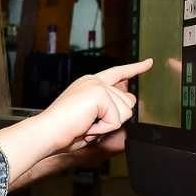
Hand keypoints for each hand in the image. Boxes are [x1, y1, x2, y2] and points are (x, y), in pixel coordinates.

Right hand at [0, 60, 150, 186]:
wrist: (47, 132)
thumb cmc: (63, 130)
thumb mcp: (92, 119)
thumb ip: (110, 108)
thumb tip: (130, 99)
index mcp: (90, 84)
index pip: (118, 73)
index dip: (135, 69)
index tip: (148, 63)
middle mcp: (94, 81)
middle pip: (127, 103)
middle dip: (113, 121)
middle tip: (87, 124)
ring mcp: (97, 85)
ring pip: (125, 112)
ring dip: (106, 126)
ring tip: (85, 124)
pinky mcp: (99, 93)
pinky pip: (116, 120)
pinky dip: (103, 129)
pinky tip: (87, 125)